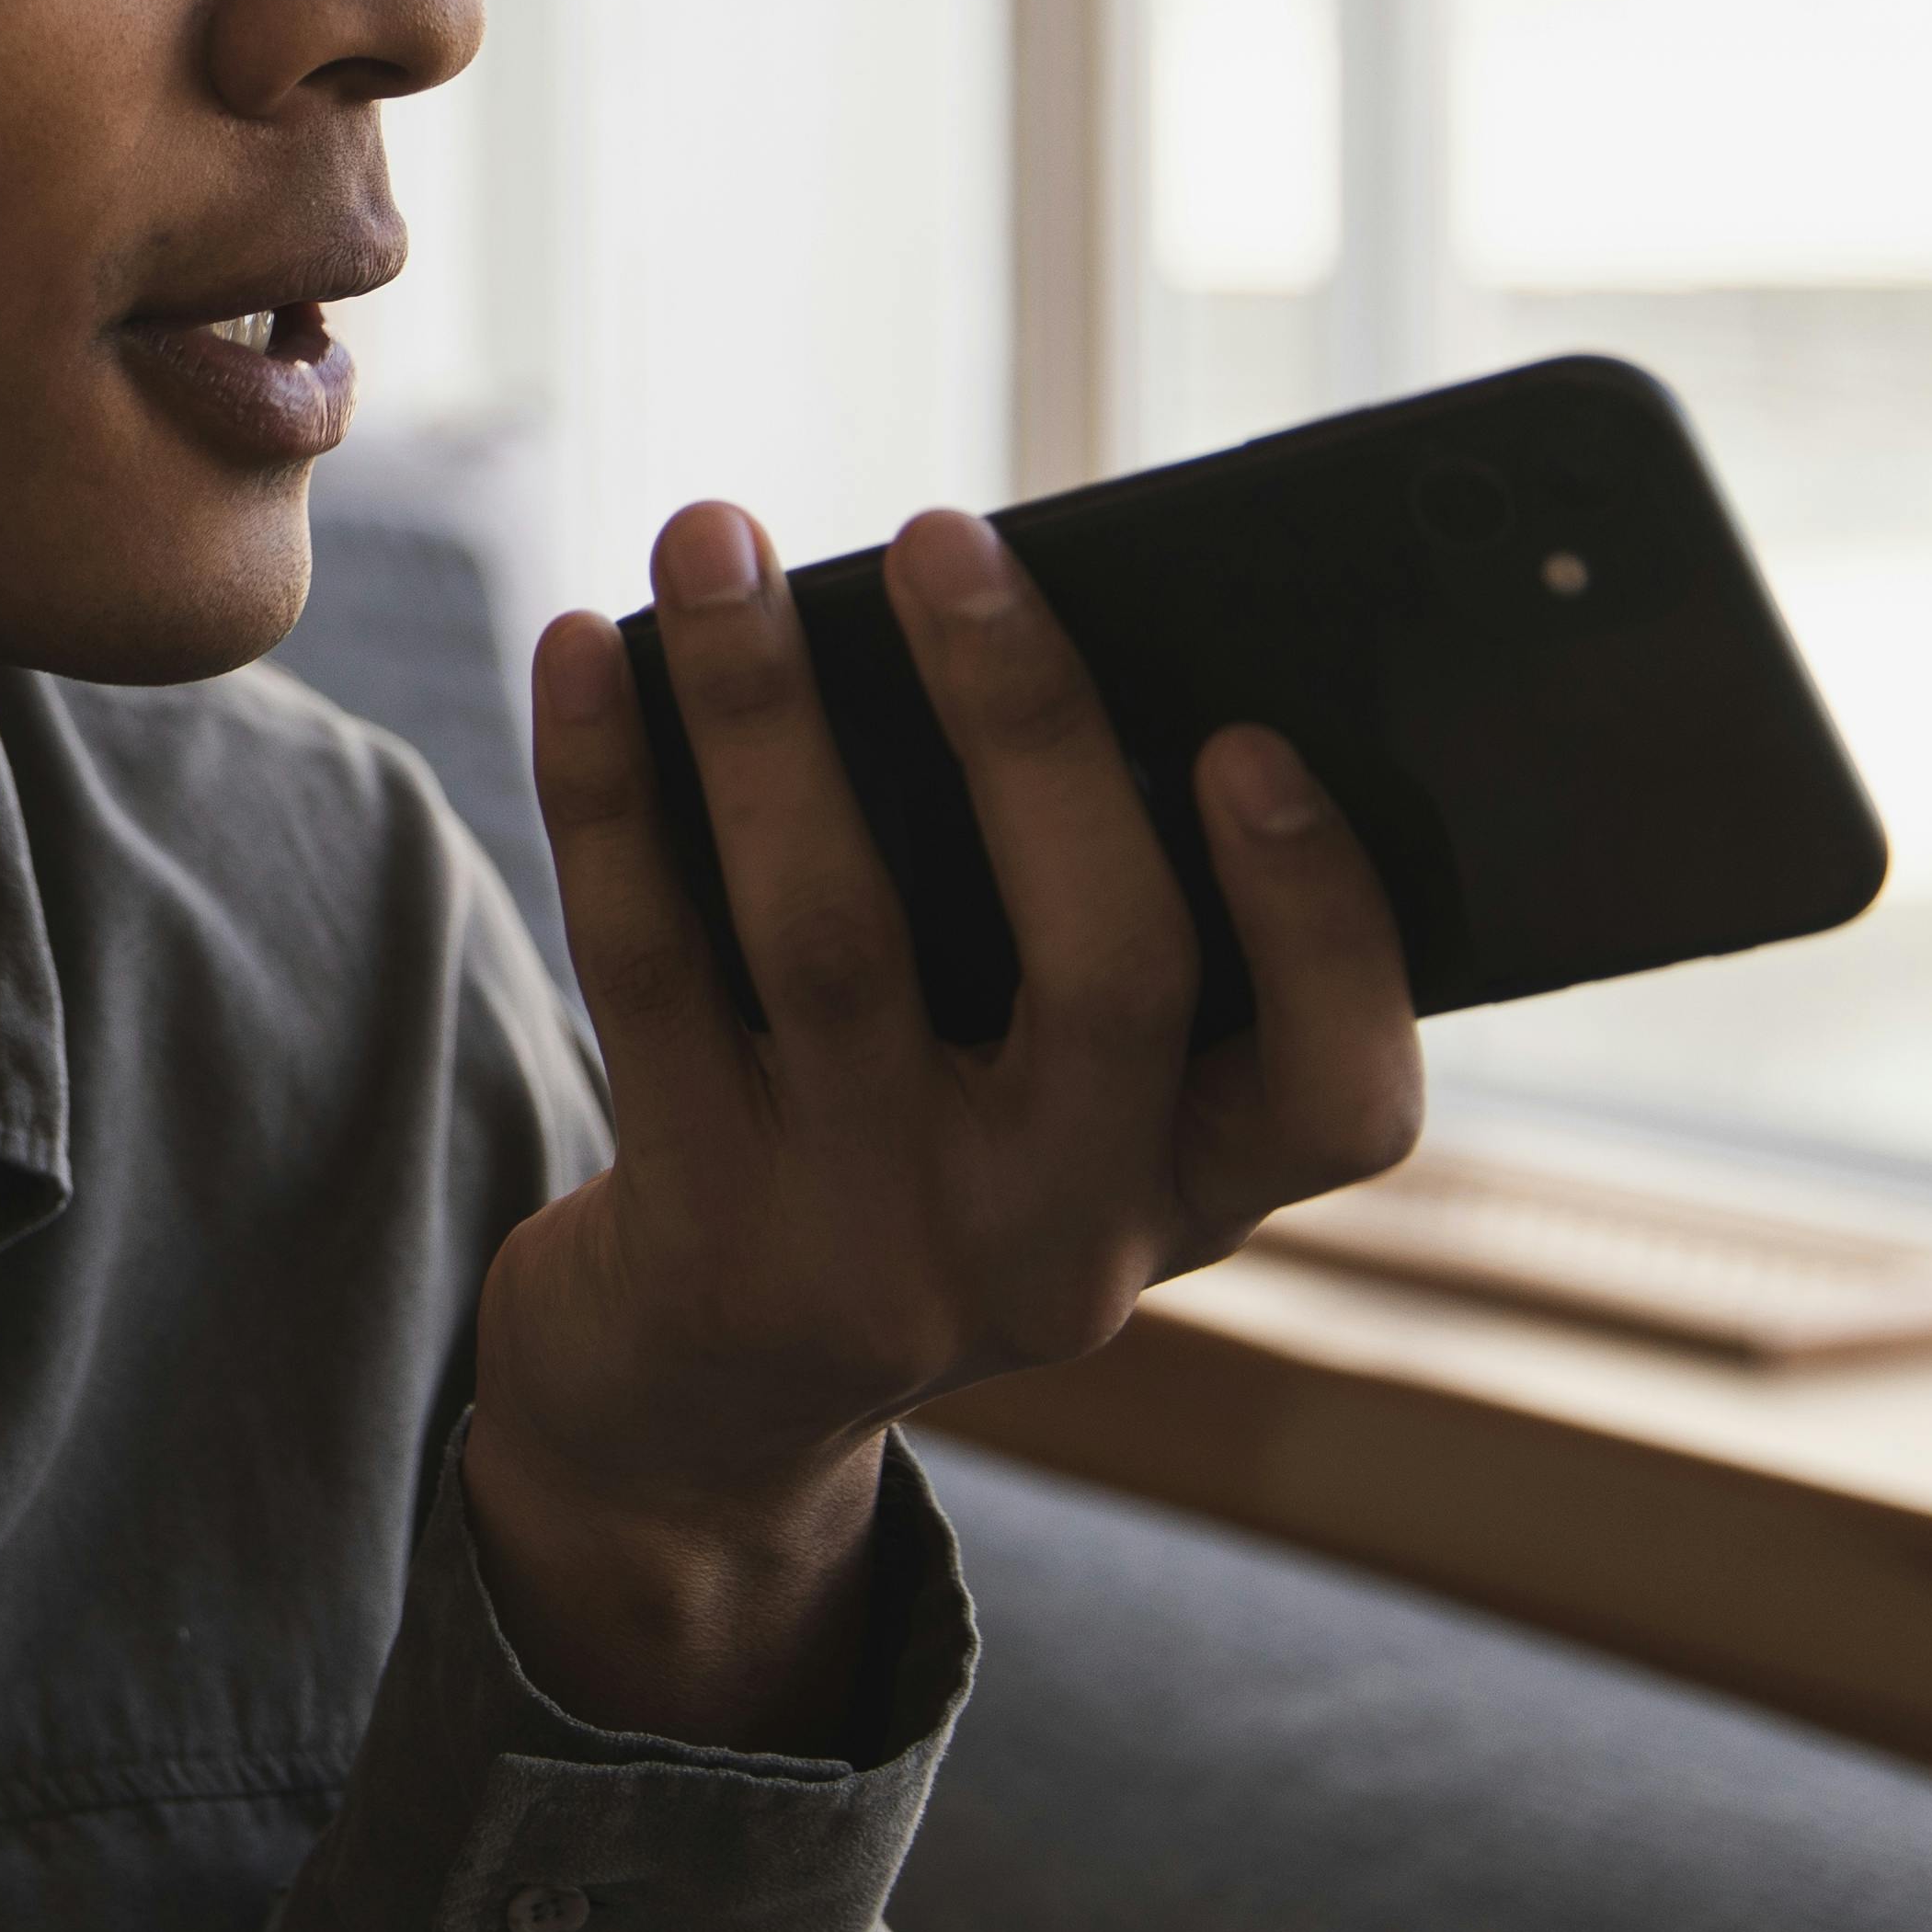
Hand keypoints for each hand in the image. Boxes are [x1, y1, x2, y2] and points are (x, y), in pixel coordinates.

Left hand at [458, 497, 1424, 1749]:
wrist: (695, 1401)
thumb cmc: (901, 1150)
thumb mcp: (1032, 1094)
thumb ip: (1071, 917)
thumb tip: (1008, 621)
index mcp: (1192, 1190)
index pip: (1344, 1095)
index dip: (1325, 920)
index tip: (1252, 736)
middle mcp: (1065, 1242)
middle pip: (1109, 973)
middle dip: (1029, 725)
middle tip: (946, 531)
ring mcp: (885, 1250)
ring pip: (840, 935)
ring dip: (771, 708)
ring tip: (712, 536)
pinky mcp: (705, 1235)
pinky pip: (654, 968)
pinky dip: (612, 787)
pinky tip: (587, 648)